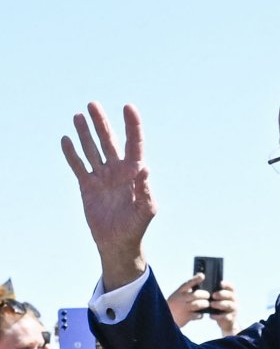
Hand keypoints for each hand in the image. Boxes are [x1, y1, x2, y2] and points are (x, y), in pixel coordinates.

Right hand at [61, 102, 155, 288]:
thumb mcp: (145, 210)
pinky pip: (78, 165)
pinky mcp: (88, 185)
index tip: (128, 107)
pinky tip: (66, 140)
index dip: (132, 125)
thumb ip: (145, 189)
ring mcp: (102, 176)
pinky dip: (71, 154)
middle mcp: (117, 170)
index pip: (134, 143)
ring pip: (92, 149)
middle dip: (102, 123)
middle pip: (109, 141)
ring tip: (78, 116)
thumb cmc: (136, 228)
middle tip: (93, 105)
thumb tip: (144, 167)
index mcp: (133, 173)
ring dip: (85, 133)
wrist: (118, 243)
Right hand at [166, 273, 209, 328]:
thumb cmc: (175, 306)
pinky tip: (199, 314)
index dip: (196, 279)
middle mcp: (180, 299)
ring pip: (198, 304)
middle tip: (207, 296)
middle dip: (205, 294)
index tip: (202, 276)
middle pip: (196, 294)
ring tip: (206, 304)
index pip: (188, 283)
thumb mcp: (177, 296)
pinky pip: (198, 315)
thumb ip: (187, 292)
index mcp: (179, 292)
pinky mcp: (186, 317)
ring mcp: (183, 308)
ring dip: (205, 304)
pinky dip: (200, 315)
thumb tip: (201, 287)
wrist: (166, 318)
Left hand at [209, 281, 237, 335]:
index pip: (231, 287)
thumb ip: (213, 292)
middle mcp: (234, 300)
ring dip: (220, 304)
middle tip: (213, 295)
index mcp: (230, 293)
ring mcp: (233, 309)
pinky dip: (218, 316)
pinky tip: (211, 316)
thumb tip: (202, 283)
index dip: (226, 284)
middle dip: (221, 294)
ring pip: (229, 305)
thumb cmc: (218, 306)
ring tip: (211, 304)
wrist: (224, 321)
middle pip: (230, 295)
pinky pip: (226, 316)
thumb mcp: (217, 299)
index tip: (220, 283)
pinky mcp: (231, 318)